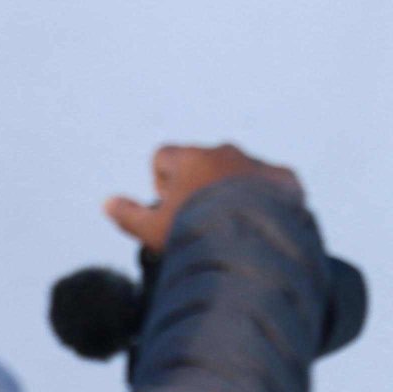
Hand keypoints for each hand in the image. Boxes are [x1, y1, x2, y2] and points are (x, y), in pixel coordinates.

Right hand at [102, 142, 300, 254]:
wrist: (253, 239)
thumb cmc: (195, 234)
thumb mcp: (152, 231)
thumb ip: (128, 215)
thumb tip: (107, 202)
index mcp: (190, 158)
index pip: (164, 157)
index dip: (161, 183)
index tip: (170, 207)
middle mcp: (225, 152)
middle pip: (203, 163)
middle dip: (199, 187)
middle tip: (200, 222)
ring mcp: (257, 163)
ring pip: (240, 172)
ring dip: (234, 192)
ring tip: (234, 228)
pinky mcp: (286, 179)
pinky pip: (274, 184)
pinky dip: (269, 201)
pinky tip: (266, 227)